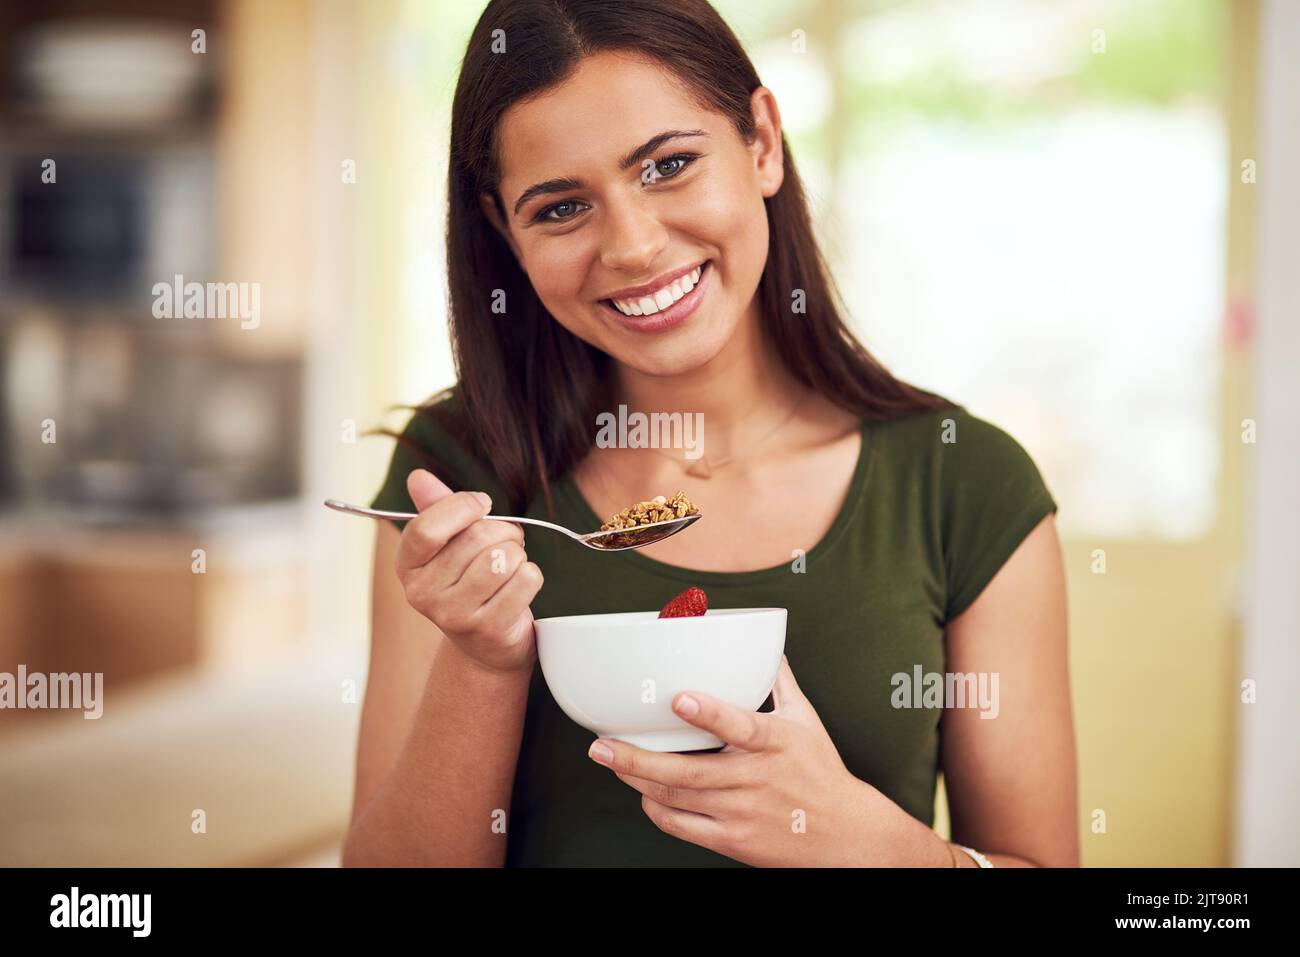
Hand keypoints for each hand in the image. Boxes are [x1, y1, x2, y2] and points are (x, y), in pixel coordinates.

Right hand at [395, 469, 542, 673]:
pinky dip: (531, 575)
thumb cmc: (469, 582)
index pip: (427, 527)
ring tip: (511, 565)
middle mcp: (423, 594)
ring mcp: (455, 616)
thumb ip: (436, 508)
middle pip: (476, 539)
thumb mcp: (449, 545)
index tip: (482, 504)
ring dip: (518, 553)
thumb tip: (418, 477)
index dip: (462, 506)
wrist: (486, 645)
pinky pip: (525, 579)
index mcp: (408, 567)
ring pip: (503, 558)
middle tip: (507, 541)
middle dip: (503, 531)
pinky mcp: (489, 630)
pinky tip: (520, 587)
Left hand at [586, 655, 886, 866]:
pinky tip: (642, 793)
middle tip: (600, 744)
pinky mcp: (733, 840)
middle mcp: (756, 779)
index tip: (679, 697)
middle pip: (690, 772)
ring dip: (637, 780)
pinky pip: (682, 826)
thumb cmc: (821, 772)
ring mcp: (742, 813)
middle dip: (639, 759)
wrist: (845, 837)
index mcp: (776, 742)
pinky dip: (656, 810)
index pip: (742, 726)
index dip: (710, 713)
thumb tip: (765, 643)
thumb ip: (778, 682)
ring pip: (678, 798)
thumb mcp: (807, 721)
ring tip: (609, 759)